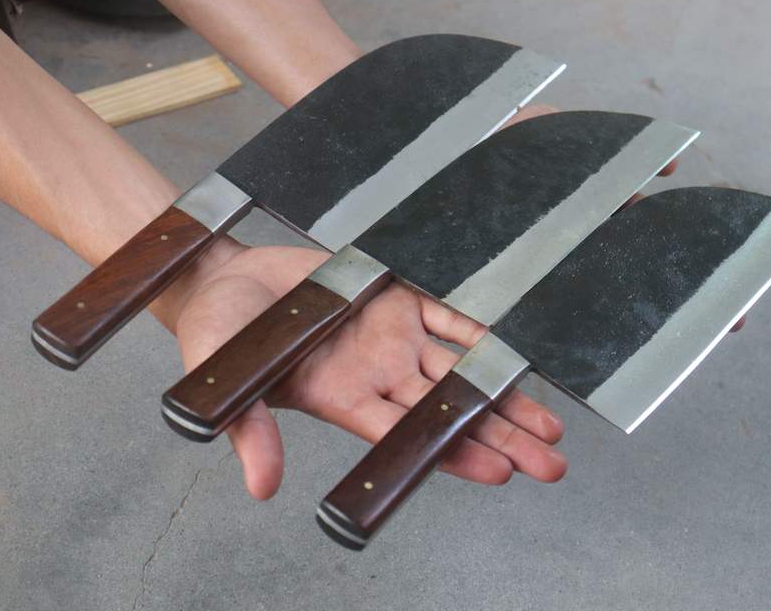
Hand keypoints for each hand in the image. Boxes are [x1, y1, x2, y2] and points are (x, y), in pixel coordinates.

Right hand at [174, 242, 567, 498]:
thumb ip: (251, 432)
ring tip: (550, 427)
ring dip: (504, 395)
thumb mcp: (229, 386)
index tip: (497, 472)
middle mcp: (377, 375)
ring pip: (459, 371)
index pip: (408, 435)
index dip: (451, 452)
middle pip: (449, 412)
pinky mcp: (394, 298)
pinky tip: (516, 355)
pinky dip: (479, 333)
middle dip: (500, 437)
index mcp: (343, 399)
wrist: (225, 282)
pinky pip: (446, 316)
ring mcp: (390, 338)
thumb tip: (262, 487)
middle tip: (549, 464)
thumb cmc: (220, 336)